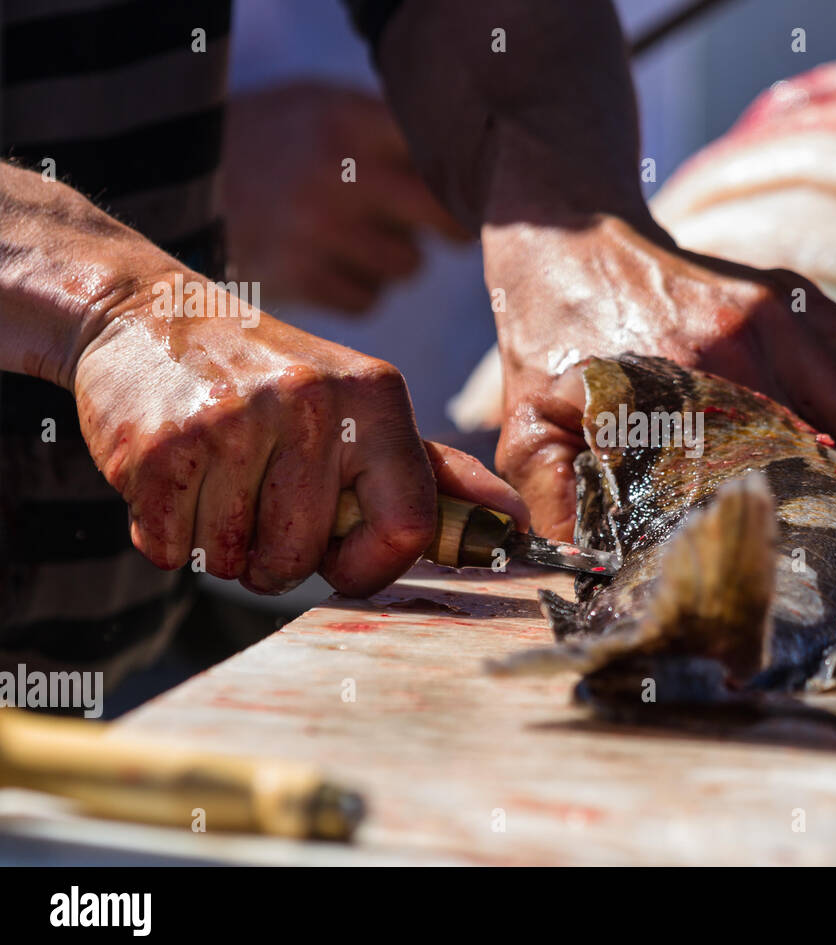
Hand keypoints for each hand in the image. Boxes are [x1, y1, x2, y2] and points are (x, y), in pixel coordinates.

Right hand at [74, 272, 524, 595]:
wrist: (150, 314)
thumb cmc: (272, 379)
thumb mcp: (362, 408)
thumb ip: (435, 473)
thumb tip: (515, 524)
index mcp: (377, 397)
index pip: (407, 527)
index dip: (370, 568)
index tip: (341, 562)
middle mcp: (313, 401)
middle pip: (304, 557)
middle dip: (275, 561)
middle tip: (260, 510)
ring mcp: (235, 419)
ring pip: (234, 560)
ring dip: (219, 547)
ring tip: (217, 483)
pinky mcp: (162, 442)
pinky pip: (170, 548)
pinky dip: (166, 534)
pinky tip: (175, 479)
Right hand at [219, 81, 465, 314]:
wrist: (173, 179)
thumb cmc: (273, 145)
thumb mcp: (322, 111)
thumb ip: (387, 133)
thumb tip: (469, 176)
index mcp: (349, 120)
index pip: (442, 155)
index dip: (464, 180)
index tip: (469, 192)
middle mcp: (337, 171)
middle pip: (443, 216)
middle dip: (450, 227)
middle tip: (447, 229)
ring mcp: (317, 227)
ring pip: (407, 265)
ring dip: (394, 260)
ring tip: (358, 239)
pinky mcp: (298, 276)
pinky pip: (367, 299)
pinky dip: (357, 290)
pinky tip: (329, 265)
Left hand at [485, 214, 835, 537]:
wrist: (569, 235)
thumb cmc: (549, 337)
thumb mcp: (529, 422)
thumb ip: (552, 495)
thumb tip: (589, 569)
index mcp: (684, 382)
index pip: (760, 477)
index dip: (797, 530)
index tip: (821, 577)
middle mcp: (744, 345)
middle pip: (829, 443)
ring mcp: (778, 314)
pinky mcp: (792, 295)